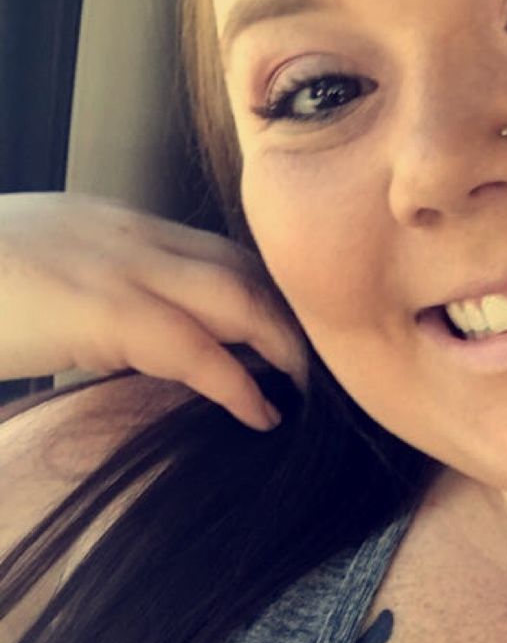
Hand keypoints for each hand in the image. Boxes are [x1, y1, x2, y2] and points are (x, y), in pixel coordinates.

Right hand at [0, 193, 307, 429]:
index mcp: (116, 227)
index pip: (217, 253)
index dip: (266, 296)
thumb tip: (127, 347)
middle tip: (326, 367)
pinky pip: (198, 351)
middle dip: (294, 319)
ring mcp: (122, 267)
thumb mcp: (45, 281)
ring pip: (239, 298)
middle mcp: (130, 236)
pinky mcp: (106, 311)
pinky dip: (241, 387)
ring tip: (315, 392)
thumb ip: (98, 301)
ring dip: (288, 347)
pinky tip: (263, 415)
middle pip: (243, 268)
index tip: (293, 339)